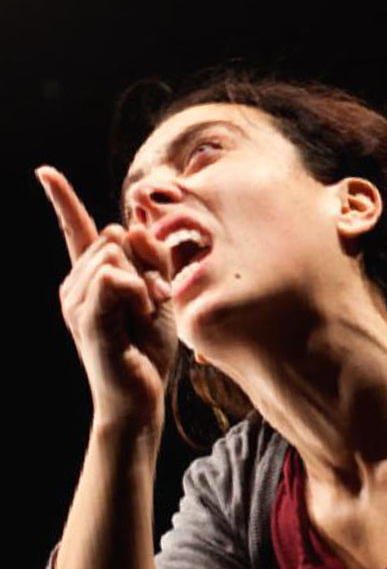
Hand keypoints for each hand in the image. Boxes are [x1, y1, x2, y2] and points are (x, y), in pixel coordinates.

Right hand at [37, 166, 176, 427]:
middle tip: (153, 301)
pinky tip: (141, 313)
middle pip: (114, 235)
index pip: (77, 230)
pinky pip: (114, 279)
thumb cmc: (147, 347)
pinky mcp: (87, 318)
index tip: (45, 172)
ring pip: (115, 254)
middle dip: (145, 261)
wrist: (138, 396)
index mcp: (92, 278)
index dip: (62, 200)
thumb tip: (133, 224)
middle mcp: (76, 285)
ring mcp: (77, 302)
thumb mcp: (160, 293)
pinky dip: (138, 292)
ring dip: (144, 281)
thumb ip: (152, 257)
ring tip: (144, 314)